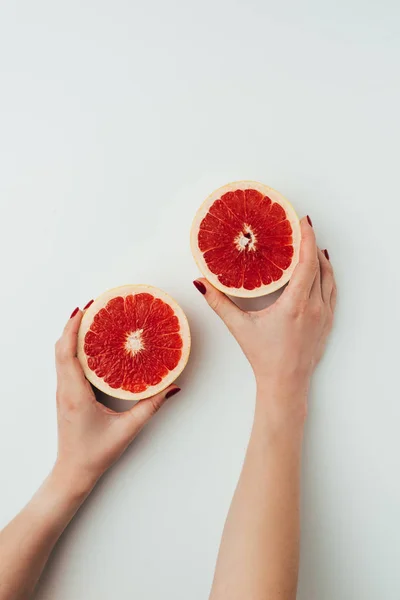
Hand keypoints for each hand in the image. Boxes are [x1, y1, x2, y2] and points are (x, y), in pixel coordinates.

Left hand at [54, 309, 179, 492]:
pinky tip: (89, 346)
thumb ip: (151, 407)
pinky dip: (73, 349)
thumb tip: (171, 388)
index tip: (84, 308)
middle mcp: (65, 389)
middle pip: (60, 348)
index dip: (72, 327)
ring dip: (71, 335)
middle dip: (73, 324)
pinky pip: (66, 365)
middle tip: (93, 307)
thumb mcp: (127, 430)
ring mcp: (63, 392)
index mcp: (75, 394)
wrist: (73, 472)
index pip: (67, 352)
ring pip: (61, 356)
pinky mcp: (67, 396)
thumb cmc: (95, 454)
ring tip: (91, 320)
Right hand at [194, 217, 335, 427]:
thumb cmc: (264, 357)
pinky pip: (332, 291)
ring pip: (330, 278)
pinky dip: (327, 276)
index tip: (303, 221)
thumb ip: (219, 303)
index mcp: (295, 304)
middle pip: (320, 265)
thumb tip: (201, 283)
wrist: (285, 383)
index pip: (307, 262)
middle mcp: (315, 307)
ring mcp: (325, 315)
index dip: (306, 239)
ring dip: (321, 258)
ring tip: (311, 244)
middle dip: (312, 243)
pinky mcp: (328, 322)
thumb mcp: (239, 327)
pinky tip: (321, 270)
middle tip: (302, 226)